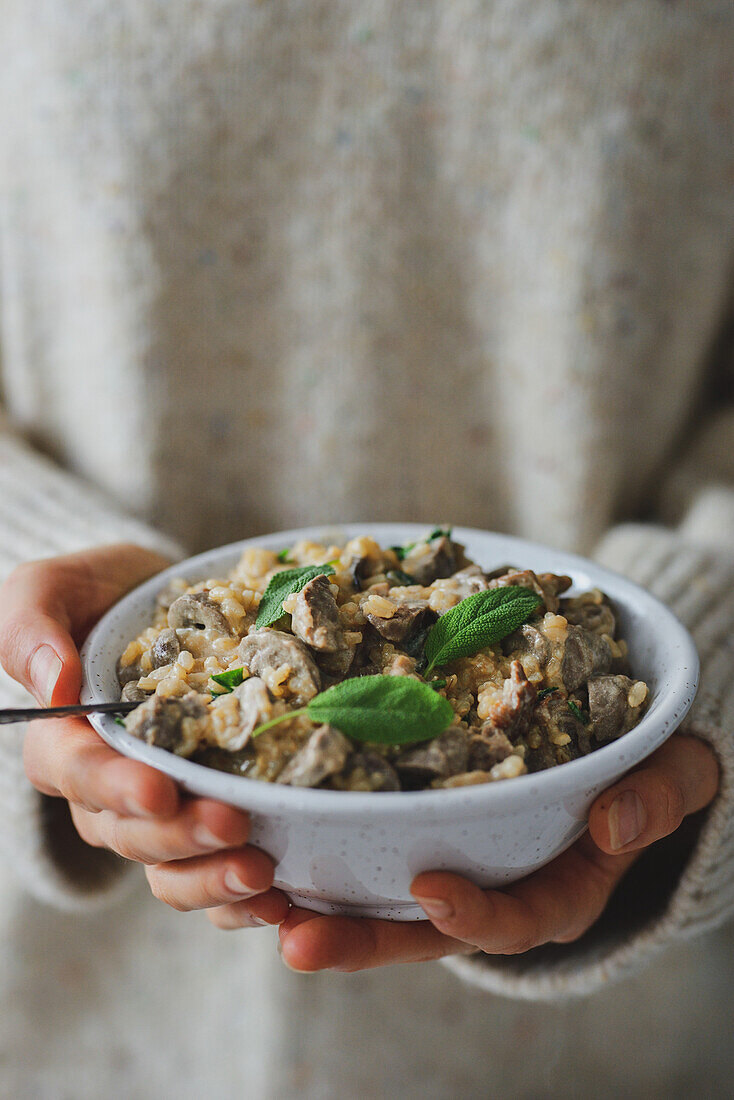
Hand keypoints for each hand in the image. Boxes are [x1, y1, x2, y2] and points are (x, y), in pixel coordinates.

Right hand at [0, 545, 287, 925]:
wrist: (167, 599)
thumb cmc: (100, 593)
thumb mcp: (53, 589)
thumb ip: (31, 626)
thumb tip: (54, 682)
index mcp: (65, 742)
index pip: (78, 775)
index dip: (115, 788)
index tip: (159, 790)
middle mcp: (107, 789)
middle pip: (132, 832)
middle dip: (180, 836)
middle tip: (235, 826)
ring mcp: (159, 809)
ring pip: (171, 867)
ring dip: (213, 880)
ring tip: (262, 873)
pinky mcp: (204, 813)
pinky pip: (214, 869)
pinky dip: (244, 896)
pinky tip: (284, 897)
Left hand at [276, 733, 718, 970]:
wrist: (613, 745)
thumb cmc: (646, 766)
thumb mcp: (674, 775)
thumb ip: (657, 797)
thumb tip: (614, 822)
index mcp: (557, 888)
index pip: (516, 922)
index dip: (475, 913)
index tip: (432, 888)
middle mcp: (493, 888)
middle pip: (421, 930)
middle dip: (359, 941)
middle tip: (296, 939)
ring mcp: (450, 862)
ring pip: (377, 900)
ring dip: (316, 905)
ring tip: (253, 899)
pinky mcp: (413, 830)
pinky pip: (363, 852)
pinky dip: (314, 850)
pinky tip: (263, 833)